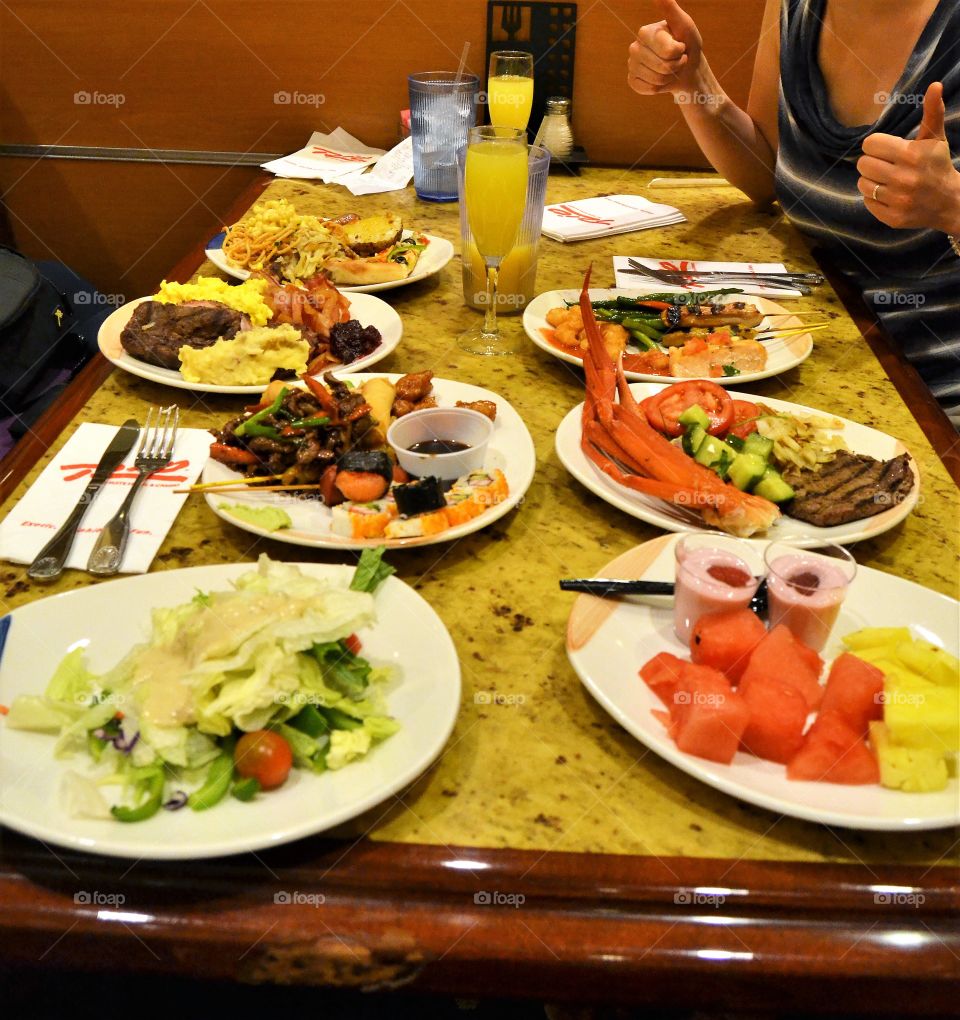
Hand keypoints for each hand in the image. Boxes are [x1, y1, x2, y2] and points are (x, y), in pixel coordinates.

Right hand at [627, 0, 702, 96]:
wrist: (686, 68)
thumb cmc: (687, 44)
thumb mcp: (683, 24)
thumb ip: (670, 9)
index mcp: (645, 32)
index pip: (667, 51)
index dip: (679, 53)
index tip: (681, 47)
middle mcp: (634, 47)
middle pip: (662, 67)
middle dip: (676, 66)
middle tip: (678, 60)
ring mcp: (632, 65)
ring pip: (656, 80)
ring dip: (669, 78)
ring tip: (671, 70)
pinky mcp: (633, 80)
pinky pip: (648, 89)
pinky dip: (659, 88)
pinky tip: (661, 79)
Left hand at [857, 82, 959, 232]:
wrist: (949, 202)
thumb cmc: (937, 164)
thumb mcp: (935, 138)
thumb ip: (932, 112)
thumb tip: (935, 85)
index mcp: (911, 155)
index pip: (870, 144)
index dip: (877, 146)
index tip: (887, 149)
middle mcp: (903, 178)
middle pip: (863, 164)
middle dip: (872, 162)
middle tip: (886, 165)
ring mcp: (897, 200)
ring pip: (862, 184)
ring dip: (871, 180)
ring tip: (888, 180)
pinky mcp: (891, 217)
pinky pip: (866, 202)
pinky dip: (873, 198)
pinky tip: (889, 194)